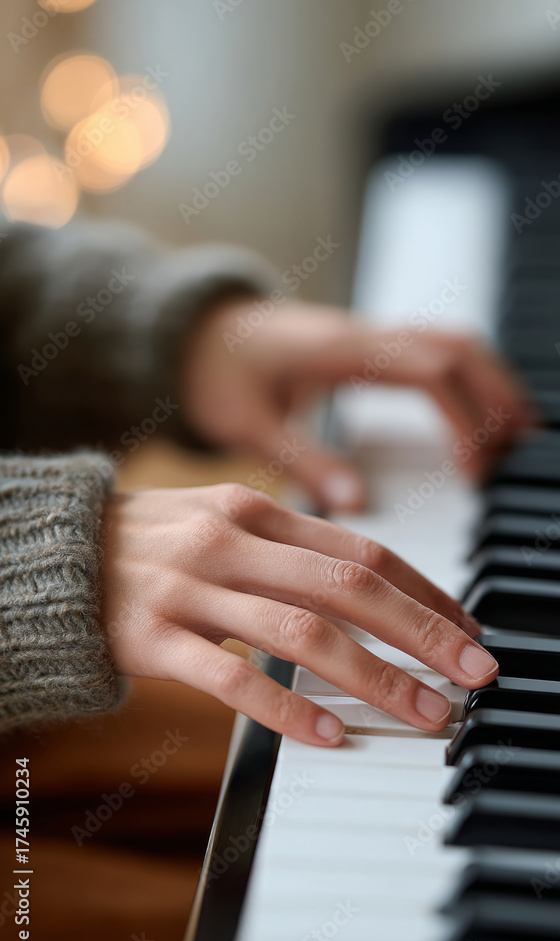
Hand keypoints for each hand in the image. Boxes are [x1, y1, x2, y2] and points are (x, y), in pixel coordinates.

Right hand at [101, 484, 498, 746]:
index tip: (463, 628)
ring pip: (303, 633)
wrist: (53, 555)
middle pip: (349, 586)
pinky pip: (230, 677)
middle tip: (472, 672)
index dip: (423, 591)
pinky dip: (285, 709)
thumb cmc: (151, 543)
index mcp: (255, 510)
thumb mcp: (223, 521)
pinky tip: (328, 734)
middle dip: (423, 631)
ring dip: (374, 676)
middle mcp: (229, 541)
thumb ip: (290, 546)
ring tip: (422, 713)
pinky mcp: (152, 638)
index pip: (361, 550)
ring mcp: (189, 588)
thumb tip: (370, 583)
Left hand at [184, 298, 531, 510]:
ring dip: (490, 386)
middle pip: (459, 348)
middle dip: (498, 399)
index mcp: (339, 349)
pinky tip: (475, 420)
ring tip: (513, 443)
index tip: (474, 472)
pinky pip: (435, 352)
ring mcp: (368, 335)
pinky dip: (467, 382)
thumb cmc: (213, 374)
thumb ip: (301, 460)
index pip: (429, 370)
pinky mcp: (367, 347)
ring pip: (453, 344)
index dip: (464, 418)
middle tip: (516, 459)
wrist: (190, 334)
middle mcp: (363, 333)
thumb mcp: (248, 424)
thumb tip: (357, 504)